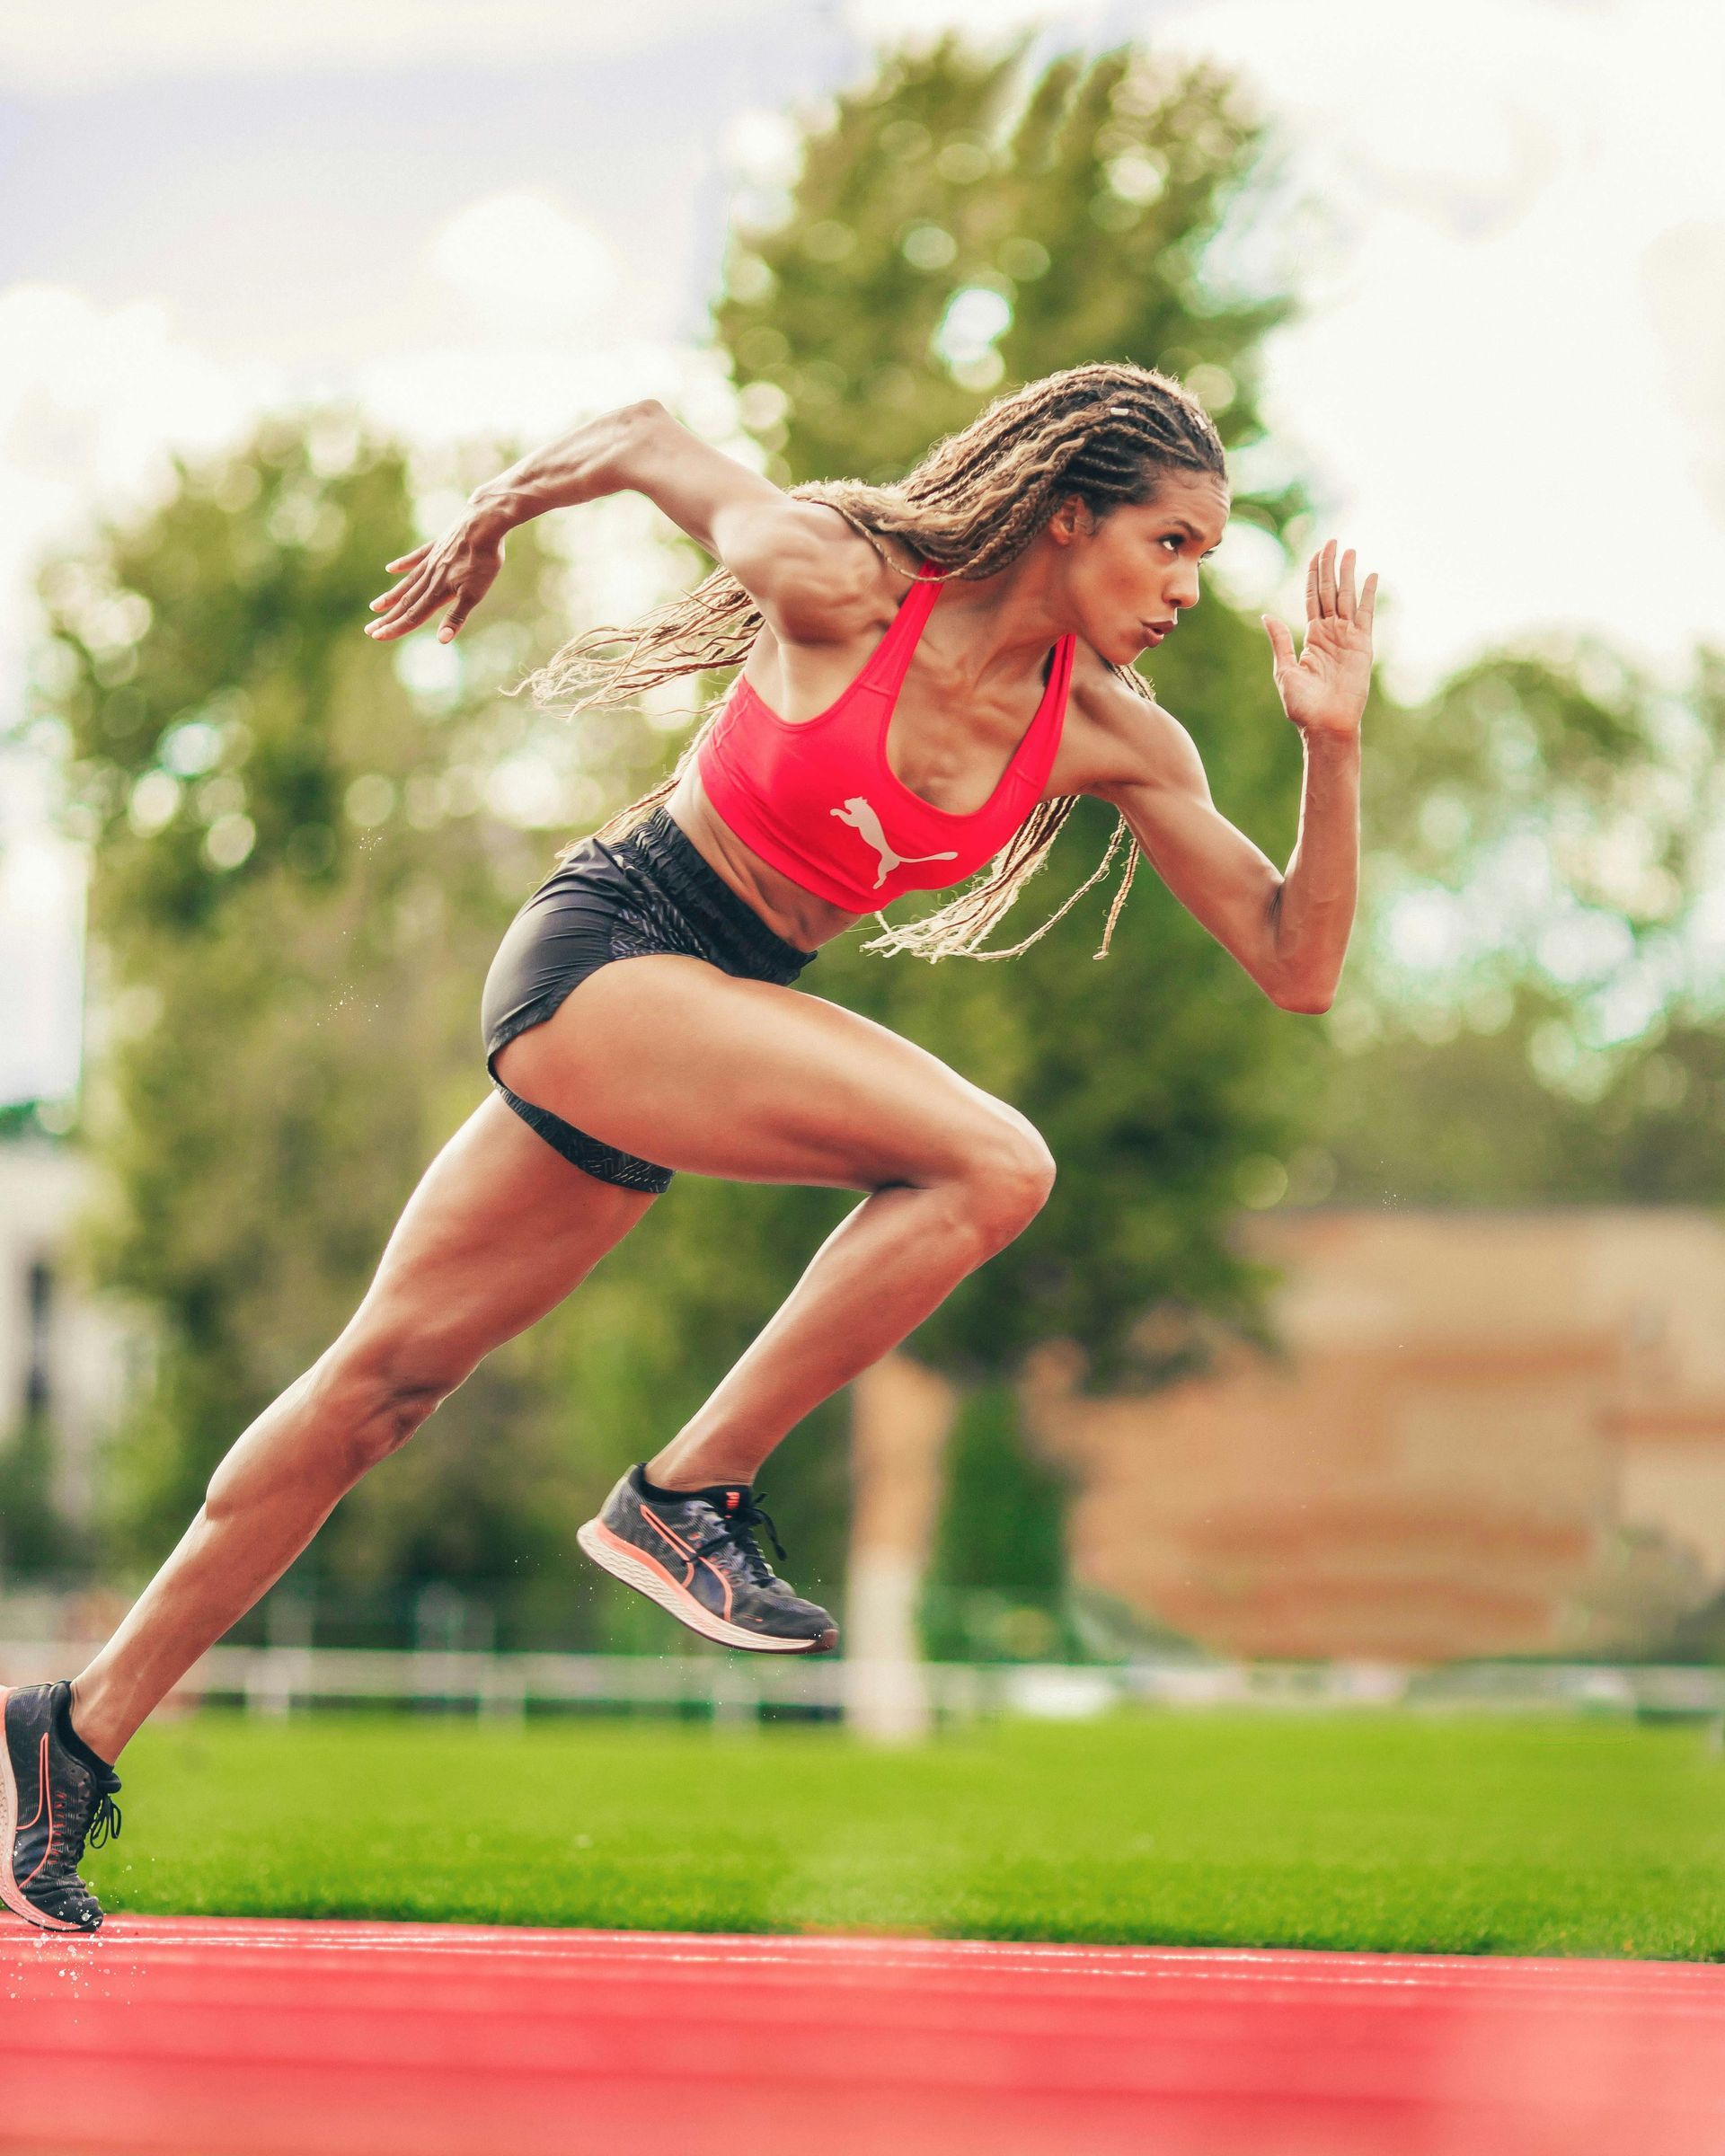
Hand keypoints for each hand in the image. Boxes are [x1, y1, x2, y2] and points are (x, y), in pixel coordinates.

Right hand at [364, 504, 509, 644]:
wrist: (484, 522)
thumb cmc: (483, 560)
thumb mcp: (475, 593)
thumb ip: (456, 616)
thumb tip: (441, 641)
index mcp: (438, 591)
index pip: (413, 616)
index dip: (396, 628)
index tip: (377, 636)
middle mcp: (430, 577)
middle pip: (406, 603)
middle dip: (388, 618)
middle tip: (369, 630)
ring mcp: (431, 561)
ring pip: (407, 583)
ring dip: (391, 597)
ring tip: (375, 606)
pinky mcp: (437, 547)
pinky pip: (416, 558)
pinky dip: (403, 565)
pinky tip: (391, 569)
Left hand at [1262, 540, 1376, 736]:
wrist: (1325, 725)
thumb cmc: (1303, 705)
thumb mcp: (1286, 670)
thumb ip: (1281, 641)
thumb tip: (1268, 616)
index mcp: (1312, 636)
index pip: (1313, 597)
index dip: (1314, 575)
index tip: (1317, 553)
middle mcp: (1331, 632)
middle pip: (1330, 591)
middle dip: (1331, 566)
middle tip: (1333, 541)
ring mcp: (1348, 637)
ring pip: (1347, 597)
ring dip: (1348, 574)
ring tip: (1350, 551)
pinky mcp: (1362, 645)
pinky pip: (1366, 615)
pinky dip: (1368, 595)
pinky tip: (1371, 576)